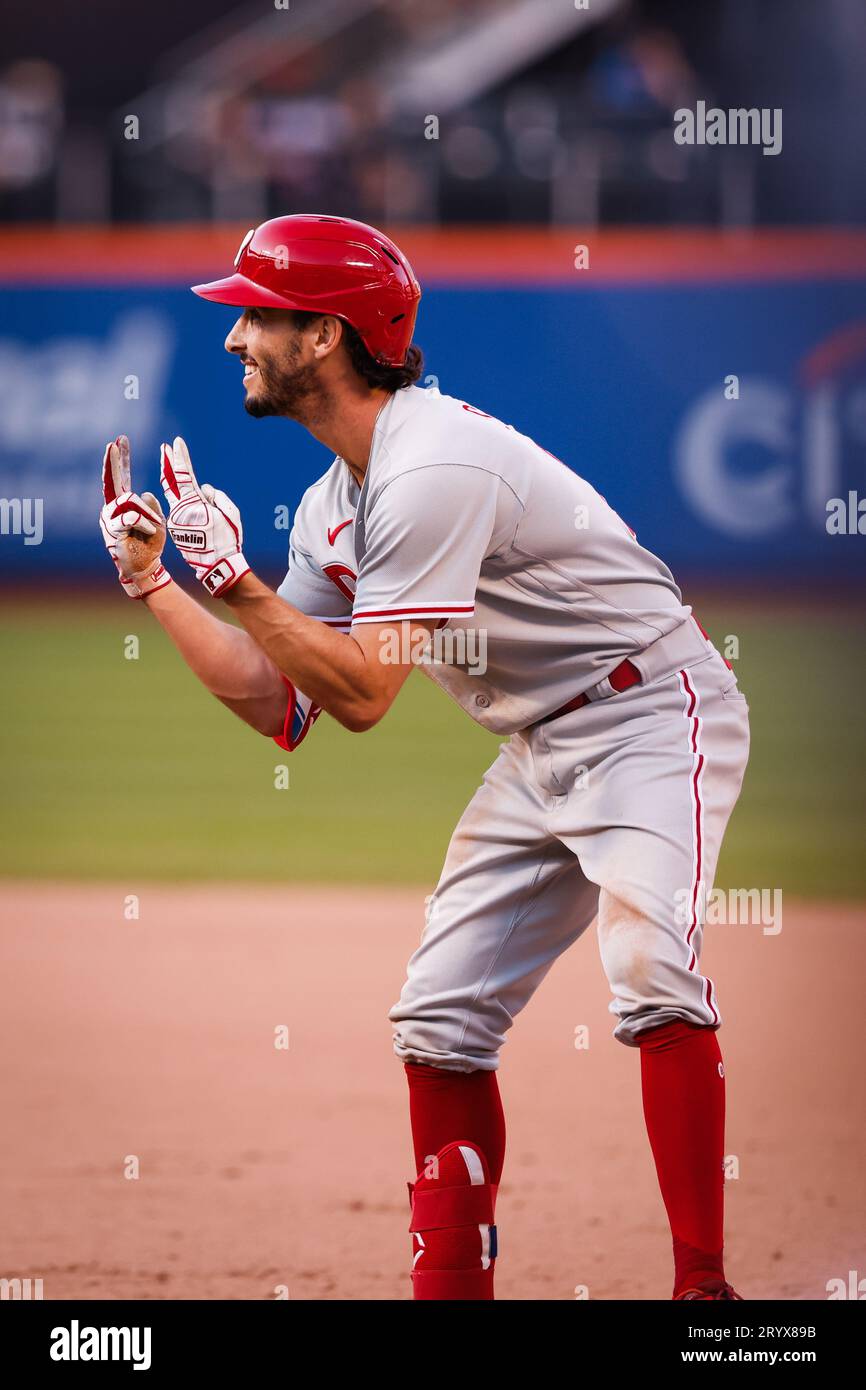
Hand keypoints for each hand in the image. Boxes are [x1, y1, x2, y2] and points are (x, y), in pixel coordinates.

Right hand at [99, 435, 171, 599]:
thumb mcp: (157, 520)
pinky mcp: (112, 529)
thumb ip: (152, 506)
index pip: (122, 477)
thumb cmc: (151, 544)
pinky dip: (145, 524)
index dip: (121, 459)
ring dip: (147, 514)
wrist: (145, 567)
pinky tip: (147, 532)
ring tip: (150, 528)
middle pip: (113, 480)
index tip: (120, 441)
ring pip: (130, 500)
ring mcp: (110, 517)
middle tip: (112, 444)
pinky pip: (131, 517)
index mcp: (125, 503)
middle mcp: (113, 507)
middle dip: (113, 461)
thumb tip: (146, 492)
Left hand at [160, 436, 249, 597]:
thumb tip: (203, 490)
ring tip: (201, 506)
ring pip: (180, 501)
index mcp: (192, 503)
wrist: (217, 566)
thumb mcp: (230, 513)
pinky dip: (191, 512)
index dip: (179, 457)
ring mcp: (175, 521)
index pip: (182, 474)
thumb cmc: (227, 539)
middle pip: (170, 482)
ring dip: (185, 495)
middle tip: (165, 449)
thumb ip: (217, 496)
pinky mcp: (176, 531)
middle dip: (168, 464)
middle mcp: (179, 510)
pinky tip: (203, 523)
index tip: (176, 443)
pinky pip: (183, 514)